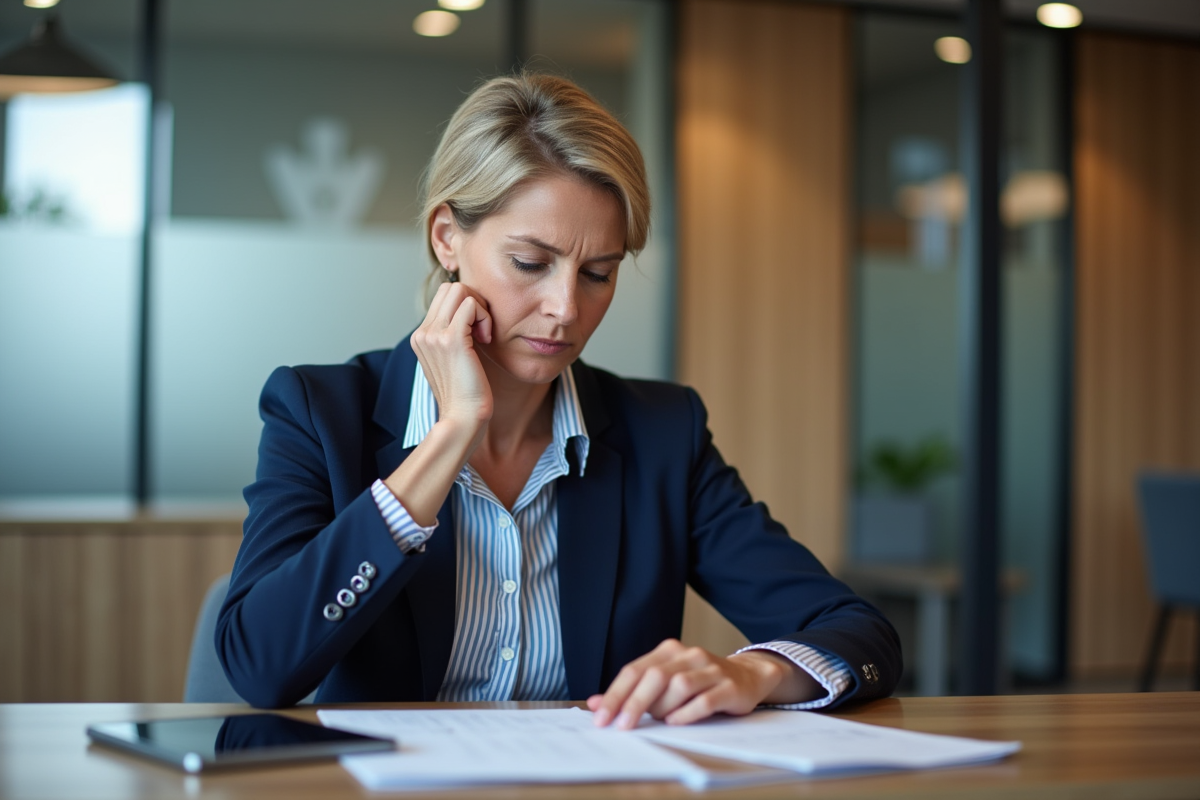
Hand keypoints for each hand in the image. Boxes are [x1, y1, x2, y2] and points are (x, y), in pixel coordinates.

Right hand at [410, 281, 494, 434]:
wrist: (462, 418)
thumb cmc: (465, 393)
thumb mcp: (453, 359)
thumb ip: (453, 336)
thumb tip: (471, 313)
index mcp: (421, 336)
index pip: (444, 295)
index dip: (467, 306)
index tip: (476, 332)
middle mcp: (423, 333)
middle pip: (451, 287)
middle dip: (474, 301)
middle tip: (481, 330)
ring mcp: (434, 335)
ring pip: (461, 290)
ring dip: (480, 308)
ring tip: (483, 335)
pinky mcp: (451, 340)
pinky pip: (471, 305)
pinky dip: (485, 317)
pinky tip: (486, 339)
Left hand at [586, 639, 817, 728]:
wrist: (748, 676)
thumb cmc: (699, 683)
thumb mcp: (665, 683)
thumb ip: (633, 691)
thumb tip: (595, 703)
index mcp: (668, 651)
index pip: (634, 669)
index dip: (615, 693)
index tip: (601, 716)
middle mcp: (688, 655)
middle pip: (654, 676)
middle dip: (634, 703)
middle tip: (621, 726)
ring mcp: (710, 669)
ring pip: (679, 686)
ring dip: (663, 708)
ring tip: (661, 721)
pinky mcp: (729, 686)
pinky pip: (704, 700)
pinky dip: (687, 713)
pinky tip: (677, 722)